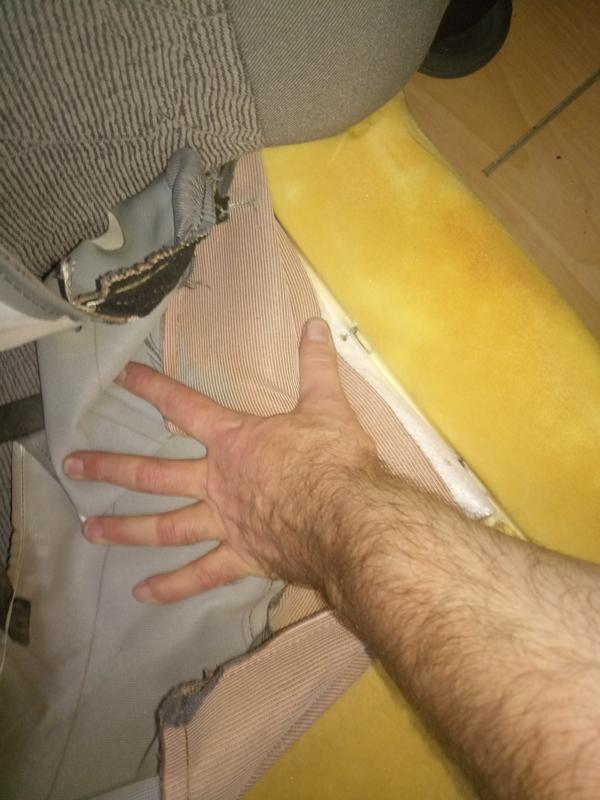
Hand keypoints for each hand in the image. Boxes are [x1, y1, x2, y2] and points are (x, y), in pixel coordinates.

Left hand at [64, 319, 378, 603]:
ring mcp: (225, 523)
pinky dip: (172, 586)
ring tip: (90, 530)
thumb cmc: (335, 461)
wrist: (350, 519)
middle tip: (72, 467)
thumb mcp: (328, 406)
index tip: (121, 377)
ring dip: (126, 528)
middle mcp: (217, 482)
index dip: (151, 388)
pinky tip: (142, 594)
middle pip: (155, 474)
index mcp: (234, 441)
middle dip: (112, 468)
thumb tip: (317, 324)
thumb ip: (316, 366)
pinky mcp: (242, 557)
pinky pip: (201, 575)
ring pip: (166, 527)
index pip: (184, 405)